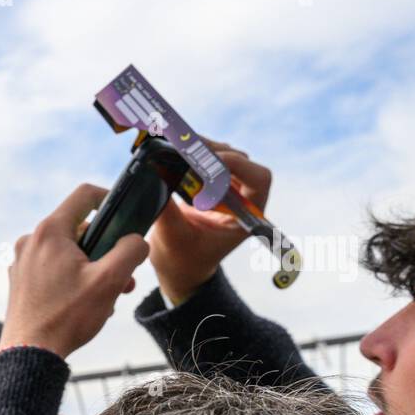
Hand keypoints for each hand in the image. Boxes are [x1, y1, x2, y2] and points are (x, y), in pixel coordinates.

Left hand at [0, 184, 149, 359]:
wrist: (30, 354)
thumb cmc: (66, 318)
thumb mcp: (110, 281)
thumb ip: (130, 252)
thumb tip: (137, 242)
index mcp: (50, 232)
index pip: (85, 195)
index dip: (110, 198)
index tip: (125, 214)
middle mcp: (31, 241)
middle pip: (78, 229)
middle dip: (106, 248)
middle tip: (123, 272)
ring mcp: (22, 262)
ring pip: (67, 252)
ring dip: (92, 267)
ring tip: (108, 294)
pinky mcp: (20, 281)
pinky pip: (52, 269)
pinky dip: (72, 279)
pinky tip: (85, 303)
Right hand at [148, 139, 272, 304]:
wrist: (178, 268)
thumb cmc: (181, 261)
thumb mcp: (173, 238)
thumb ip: (167, 210)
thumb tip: (155, 174)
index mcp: (247, 216)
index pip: (258, 179)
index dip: (238, 165)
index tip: (210, 161)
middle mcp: (243, 199)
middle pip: (239, 161)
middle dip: (214, 152)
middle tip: (186, 147)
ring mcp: (228, 191)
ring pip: (223, 156)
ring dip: (202, 149)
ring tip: (177, 146)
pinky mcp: (211, 185)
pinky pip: (207, 161)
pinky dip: (192, 155)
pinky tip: (175, 152)